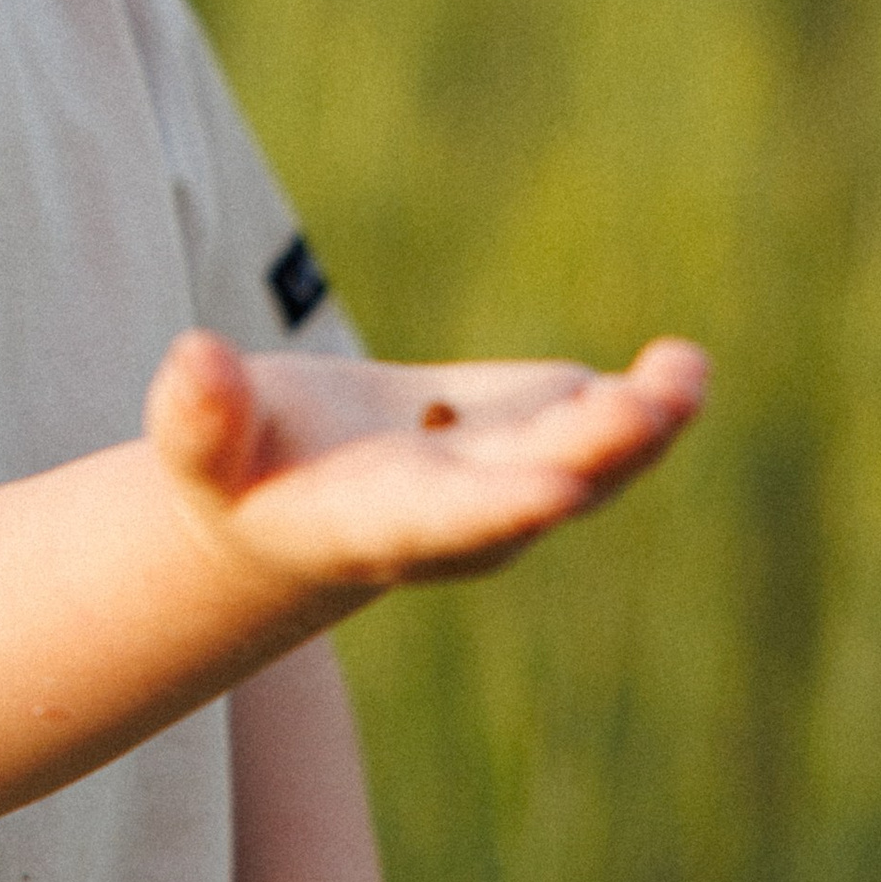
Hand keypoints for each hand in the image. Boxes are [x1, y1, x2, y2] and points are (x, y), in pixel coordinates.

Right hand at [146, 333, 706, 604]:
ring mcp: (507, 474)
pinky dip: (640, 395)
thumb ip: (197, 418)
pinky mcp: (531, 432)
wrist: (289, 497)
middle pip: (540, 483)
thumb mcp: (198, 453)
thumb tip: (194, 357)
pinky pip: (594, 417)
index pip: (450, 520)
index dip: (504, 505)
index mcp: (382, 524)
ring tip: (685, 368)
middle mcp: (461, 513)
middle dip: (595, 447)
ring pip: (589, 455)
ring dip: (642, 421)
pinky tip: (679, 364)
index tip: (562, 490)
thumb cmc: (230, 472)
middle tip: (648, 405)